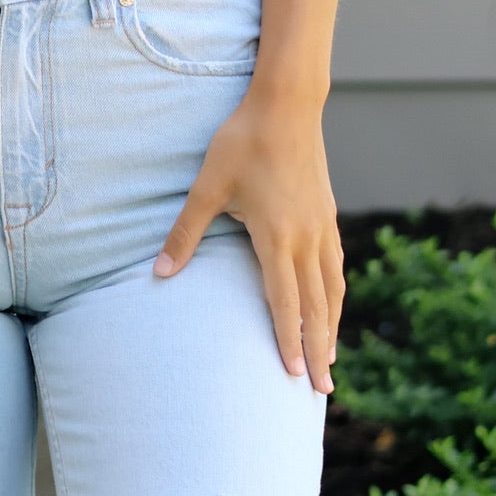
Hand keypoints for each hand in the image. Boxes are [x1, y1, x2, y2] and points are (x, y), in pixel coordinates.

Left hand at [153, 90, 343, 393]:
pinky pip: (336, 266)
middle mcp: (306, 238)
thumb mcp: (208, 185)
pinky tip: (333, 305)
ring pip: (331, 289)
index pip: (284, 301)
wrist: (287, 104)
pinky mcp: (328, 213)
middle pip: (315, 306)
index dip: (288, 340)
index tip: (292, 375)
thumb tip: (158, 272)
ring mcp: (322, 226)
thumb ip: (185, 232)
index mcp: (277, 236)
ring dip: (331, 328)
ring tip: (331, 361)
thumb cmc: (242, 141)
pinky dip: (336, 294)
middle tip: (321, 391)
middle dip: (317, 351)